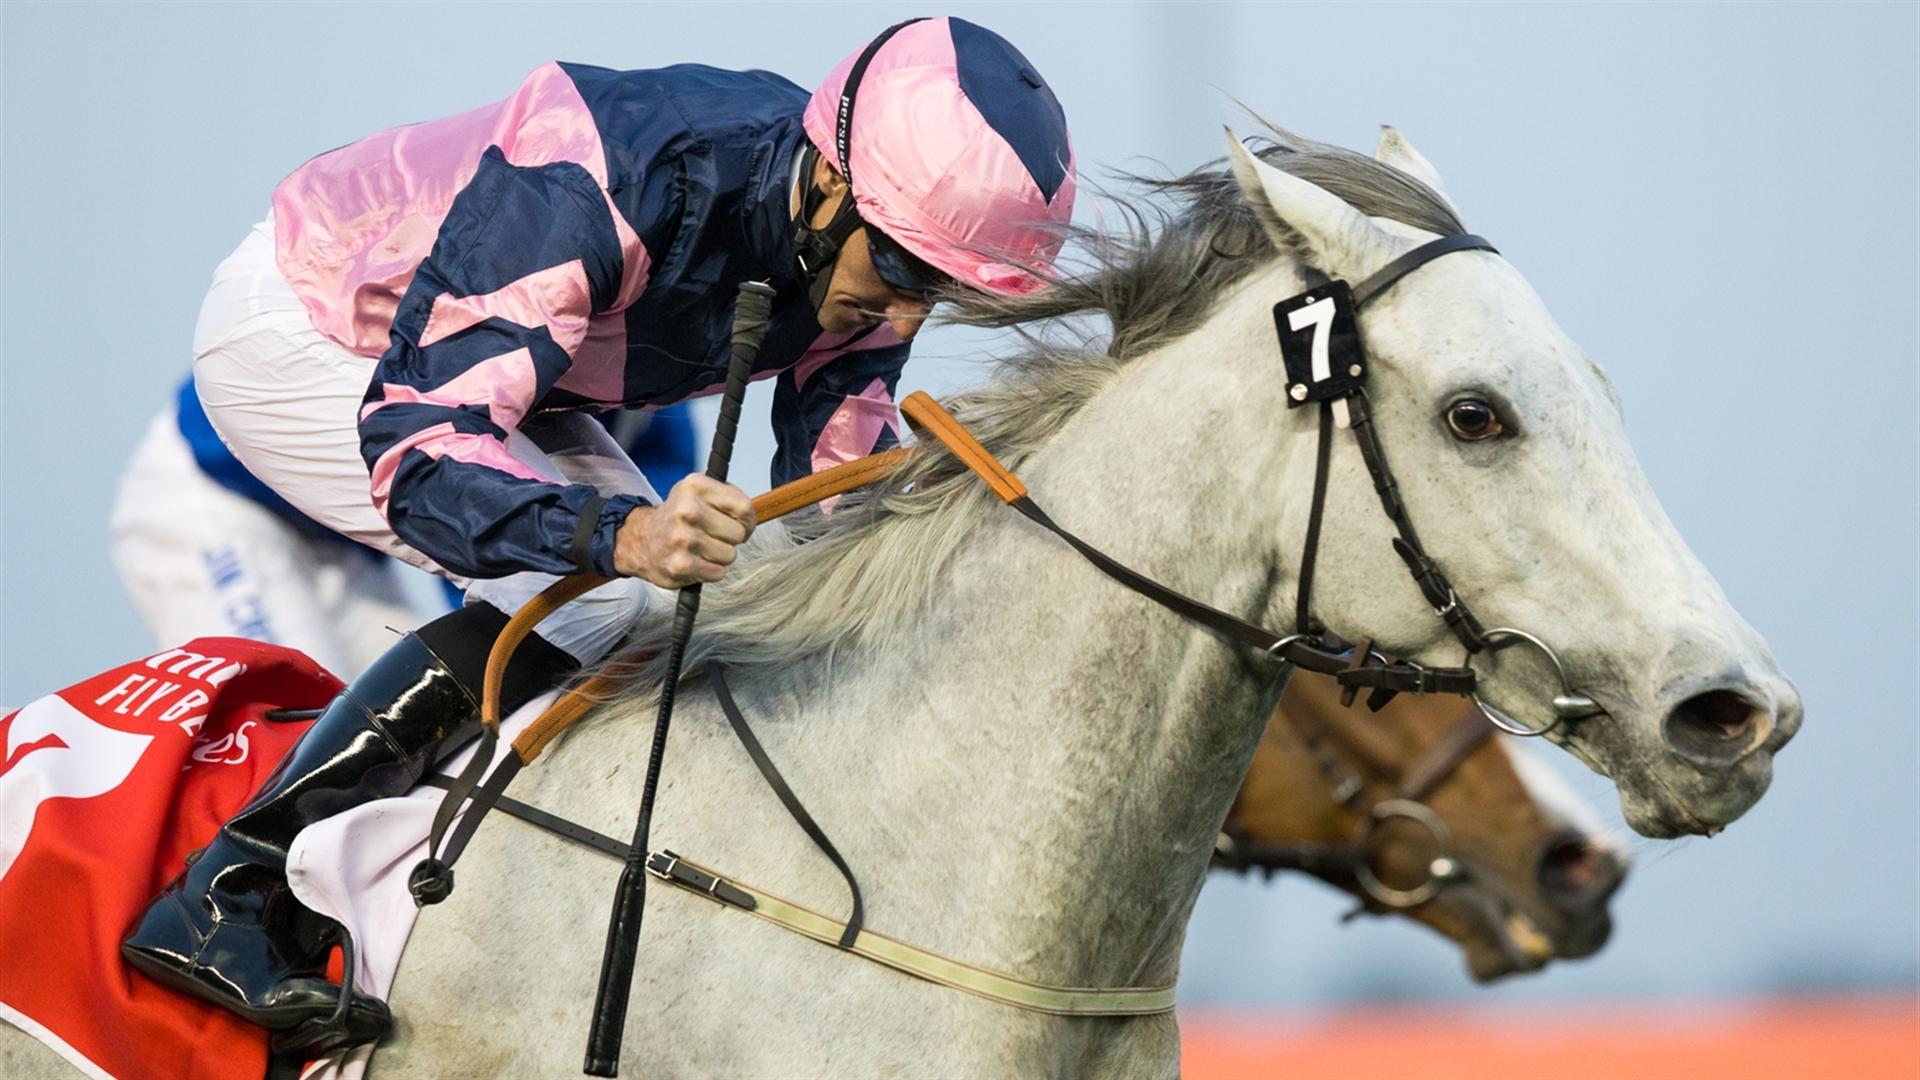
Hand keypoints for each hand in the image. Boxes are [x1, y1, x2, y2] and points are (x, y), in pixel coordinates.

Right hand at [612, 475, 754, 586]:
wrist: (642, 540)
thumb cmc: (677, 517)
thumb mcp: (697, 492)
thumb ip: (727, 496)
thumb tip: (751, 513)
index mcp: (695, 486)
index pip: (744, 506)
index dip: (747, 520)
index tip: (739, 523)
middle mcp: (687, 510)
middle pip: (738, 533)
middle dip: (731, 538)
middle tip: (715, 536)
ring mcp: (683, 538)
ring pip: (730, 555)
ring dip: (720, 556)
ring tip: (702, 548)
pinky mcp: (681, 565)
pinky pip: (718, 572)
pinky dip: (711, 570)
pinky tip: (696, 561)